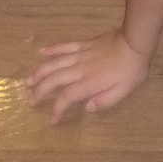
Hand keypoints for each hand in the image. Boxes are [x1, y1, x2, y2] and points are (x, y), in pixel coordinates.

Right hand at [29, 30, 150, 120]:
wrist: (134, 42)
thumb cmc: (131, 70)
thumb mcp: (123, 91)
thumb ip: (105, 101)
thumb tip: (86, 107)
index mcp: (89, 82)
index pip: (67, 97)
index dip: (57, 108)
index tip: (52, 119)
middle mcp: (80, 69)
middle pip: (55, 79)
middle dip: (41, 90)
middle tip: (31, 100)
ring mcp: (80, 55)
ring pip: (55, 63)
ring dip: (40, 71)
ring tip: (28, 81)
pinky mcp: (84, 44)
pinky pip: (64, 46)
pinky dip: (52, 49)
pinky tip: (40, 52)